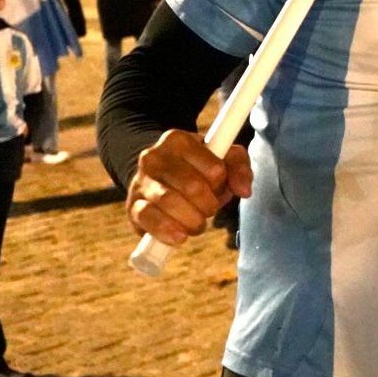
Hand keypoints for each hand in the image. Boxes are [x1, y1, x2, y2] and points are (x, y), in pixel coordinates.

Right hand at [126, 129, 251, 246]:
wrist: (160, 177)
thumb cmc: (198, 168)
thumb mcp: (222, 159)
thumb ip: (239, 168)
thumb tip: (244, 190)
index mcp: (178, 140)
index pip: (213, 168)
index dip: (221, 182)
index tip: (218, 184)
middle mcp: (154, 157)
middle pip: (192, 186)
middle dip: (209, 205)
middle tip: (210, 208)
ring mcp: (140, 181)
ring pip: (169, 202)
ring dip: (193, 220)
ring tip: (198, 223)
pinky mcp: (133, 206)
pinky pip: (149, 219)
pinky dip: (168, 230)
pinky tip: (180, 236)